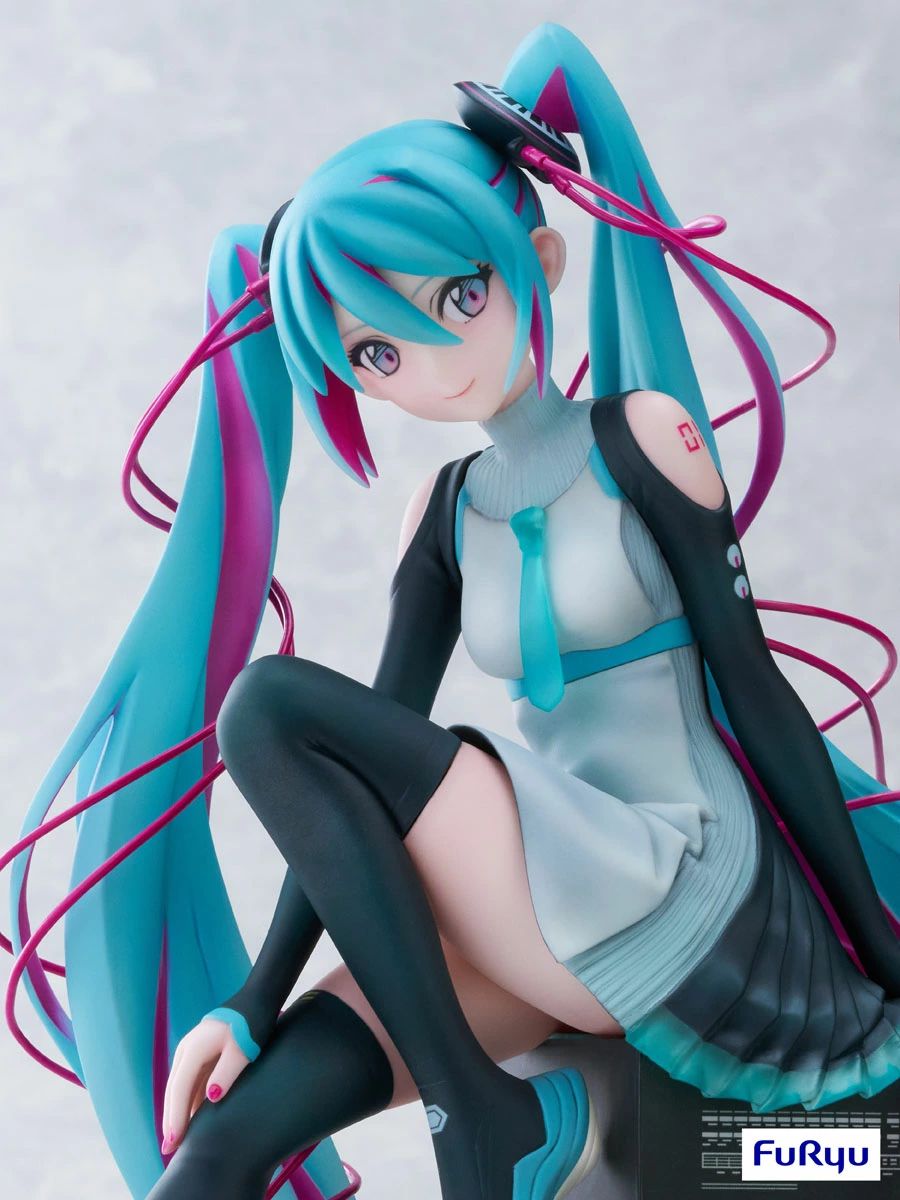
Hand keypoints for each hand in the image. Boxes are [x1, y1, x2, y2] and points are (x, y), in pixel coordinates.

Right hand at [161, 1016, 251, 1154]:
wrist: (257, 999)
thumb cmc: (252, 1023)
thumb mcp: (242, 1049)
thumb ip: (227, 1073)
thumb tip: (211, 1098)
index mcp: (194, 1049)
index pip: (179, 1089)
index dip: (175, 1117)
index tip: (173, 1142)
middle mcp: (187, 1050)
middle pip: (174, 1090)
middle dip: (170, 1119)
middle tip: (169, 1150)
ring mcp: (192, 1051)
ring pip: (180, 1087)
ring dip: (177, 1111)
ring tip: (177, 1139)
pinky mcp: (201, 1053)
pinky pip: (190, 1082)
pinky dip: (187, 1100)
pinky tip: (191, 1117)